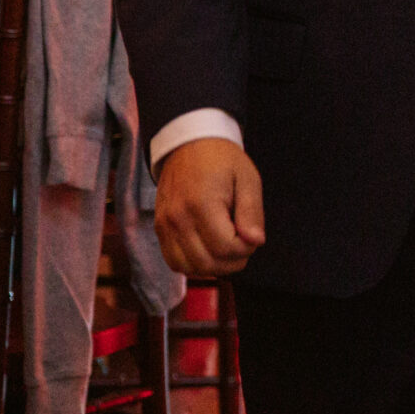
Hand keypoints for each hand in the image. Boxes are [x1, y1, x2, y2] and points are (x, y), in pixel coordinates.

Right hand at [154, 136, 264, 275]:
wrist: (188, 145)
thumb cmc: (222, 160)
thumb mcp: (247, 178)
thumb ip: (252, 212)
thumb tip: (255, 241)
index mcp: (202, 203)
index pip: (226, 248)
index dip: (246, 249)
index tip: (252, 235)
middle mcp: (178, 218)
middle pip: (207, 263)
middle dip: (233, 261)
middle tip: (243, 243)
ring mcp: (165, 226)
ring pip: (189, 268)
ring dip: (214, 266)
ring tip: (227, 247)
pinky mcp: (159, 229)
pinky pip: (174, 262)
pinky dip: (194, 264)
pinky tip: (209, 250)